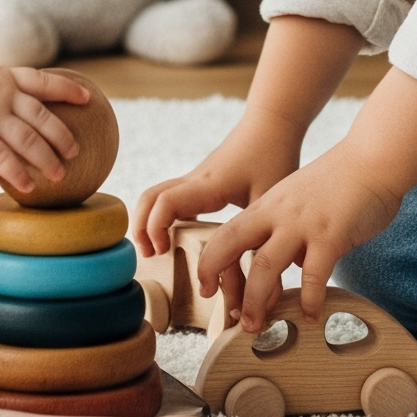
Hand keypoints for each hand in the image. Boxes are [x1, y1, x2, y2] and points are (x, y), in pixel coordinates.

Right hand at [0, 60, 89, 198]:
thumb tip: (7, 104)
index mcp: (2, 78)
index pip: (42, 81)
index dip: (67, 90)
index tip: (87, 97)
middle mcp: (2, 95)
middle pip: (43, 116)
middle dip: (63, 135)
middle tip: (76, 151)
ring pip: (29, 140)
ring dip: (48, 159)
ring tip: (60, 176)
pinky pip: (3, 159)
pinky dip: (18, 173)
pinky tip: (29, 187)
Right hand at [134, 117, 301, 256]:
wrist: (272, 124)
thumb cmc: (274, 157)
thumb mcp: (271, 201)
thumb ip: (262, 244)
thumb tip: (261, 293)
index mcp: (208, 185)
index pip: (166, 202)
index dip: (155, 227)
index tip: (161, 251)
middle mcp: (195, 180)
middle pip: (149, 198)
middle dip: (142, 228)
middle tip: (151, 255)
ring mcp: (195, 179)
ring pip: (156, 196)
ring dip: (149, 222)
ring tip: (158, 251)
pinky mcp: (201, 181)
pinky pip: (171, 197)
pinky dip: (163, 216)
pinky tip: (178, 237)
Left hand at [195, 144, 401, 333]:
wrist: (371, 159)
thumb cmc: (339, 182)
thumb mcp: (298, 199)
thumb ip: (286, 228)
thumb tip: (288, 263)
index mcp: (267, 206)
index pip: (225, 234)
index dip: (210, 262)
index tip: (207, 288)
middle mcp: (277, 214)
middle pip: (232, 245)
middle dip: (220, 280)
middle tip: (225, 315)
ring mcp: (302, 224)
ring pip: (265, 265)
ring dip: (257, 300)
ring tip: (257, 327)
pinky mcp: (330, 235)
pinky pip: (314, 275)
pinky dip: (310, 300)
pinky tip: (313, 317)